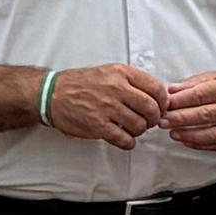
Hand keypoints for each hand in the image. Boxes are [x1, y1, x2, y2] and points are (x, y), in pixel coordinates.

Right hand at [43, 62, 172, 149]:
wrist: (52, 94)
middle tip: (149, 121)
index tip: (160, 108)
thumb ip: (133, 82)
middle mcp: (116, 88)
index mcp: (122, 73)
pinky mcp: (98, 125)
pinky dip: (128, 142)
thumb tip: (158, 97)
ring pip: (140, 125)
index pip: (156, 88)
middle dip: (154, 119)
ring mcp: (107, 107)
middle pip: (152, 109)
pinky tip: (124, 139)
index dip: (163, 102)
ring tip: (132, 128)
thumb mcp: (109, 72)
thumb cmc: (82, 84)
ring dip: (140, 131)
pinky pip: (124, 139)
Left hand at [154, 68, 215, 152]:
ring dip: (189, 135)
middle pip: (204, 115)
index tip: (165, 104)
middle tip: (164, 121)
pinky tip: (189, 141)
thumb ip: (195, 83)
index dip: (180, 101)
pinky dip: (202, 145)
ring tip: (173, 134)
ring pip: (212, 134)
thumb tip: (173, 91)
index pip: (200, 95)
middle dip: (180, 119)